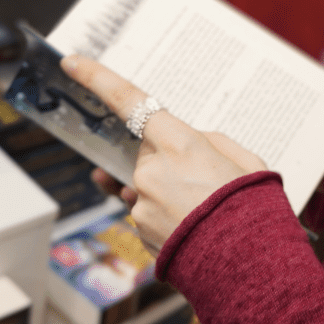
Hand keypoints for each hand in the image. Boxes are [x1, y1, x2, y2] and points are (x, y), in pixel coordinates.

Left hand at [61, 55, 266, 254]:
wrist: (248, 261)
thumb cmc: (251, 203)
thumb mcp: (242, 157)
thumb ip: (209, 141)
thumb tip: (186, 144)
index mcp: (180, 143)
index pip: (130, 101)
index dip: (98, 78)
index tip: (72, 62)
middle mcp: (151, 171)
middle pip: (146, 152)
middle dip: (168, 158)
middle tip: (206, 177)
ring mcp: (141, 204)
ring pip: (147, 184)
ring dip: (168, 189)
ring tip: (205, 207)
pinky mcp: (139, 231)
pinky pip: (148, 211)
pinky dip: (168, 213)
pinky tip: (194, 224)